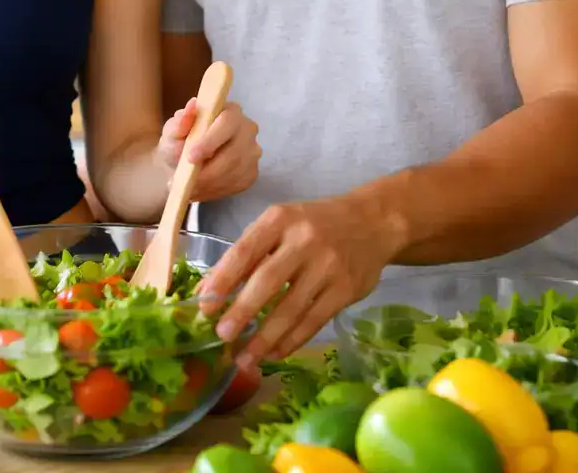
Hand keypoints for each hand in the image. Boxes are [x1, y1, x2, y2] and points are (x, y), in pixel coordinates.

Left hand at [156, 98, 260, 201]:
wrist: (182, 164)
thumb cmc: (179, 142)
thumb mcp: (172, 132)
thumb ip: (180, 122)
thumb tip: (192, 105)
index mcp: (229, 111)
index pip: (228, 122)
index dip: (211, 140)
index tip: (191, 156)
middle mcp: (247, 129)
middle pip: (235, 151)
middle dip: (210, 170)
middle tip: (188, 181)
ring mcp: (252, 152)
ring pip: (236, 171)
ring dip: (211, 183)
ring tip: (189, 188)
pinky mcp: (251, 172)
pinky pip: (237, 184)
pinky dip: (216, 190)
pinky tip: (201, 189)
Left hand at [196, 193, 405, 366]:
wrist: (372, 222)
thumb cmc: (314, 224)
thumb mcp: (280, 224)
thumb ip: (248, 253)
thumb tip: (209, 291)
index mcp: (280, 219)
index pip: (245, 250)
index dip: (222, 279)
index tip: (204, 306)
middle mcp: (303, 240)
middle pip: (267, 281)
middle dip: (242, 312)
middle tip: (222, 336)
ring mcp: (327, 266)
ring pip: (291, 308)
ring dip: (265, 337)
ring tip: (245, 358)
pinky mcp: (346, 290)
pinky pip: (314, 320)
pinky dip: (292, 340)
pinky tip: (275, 353)